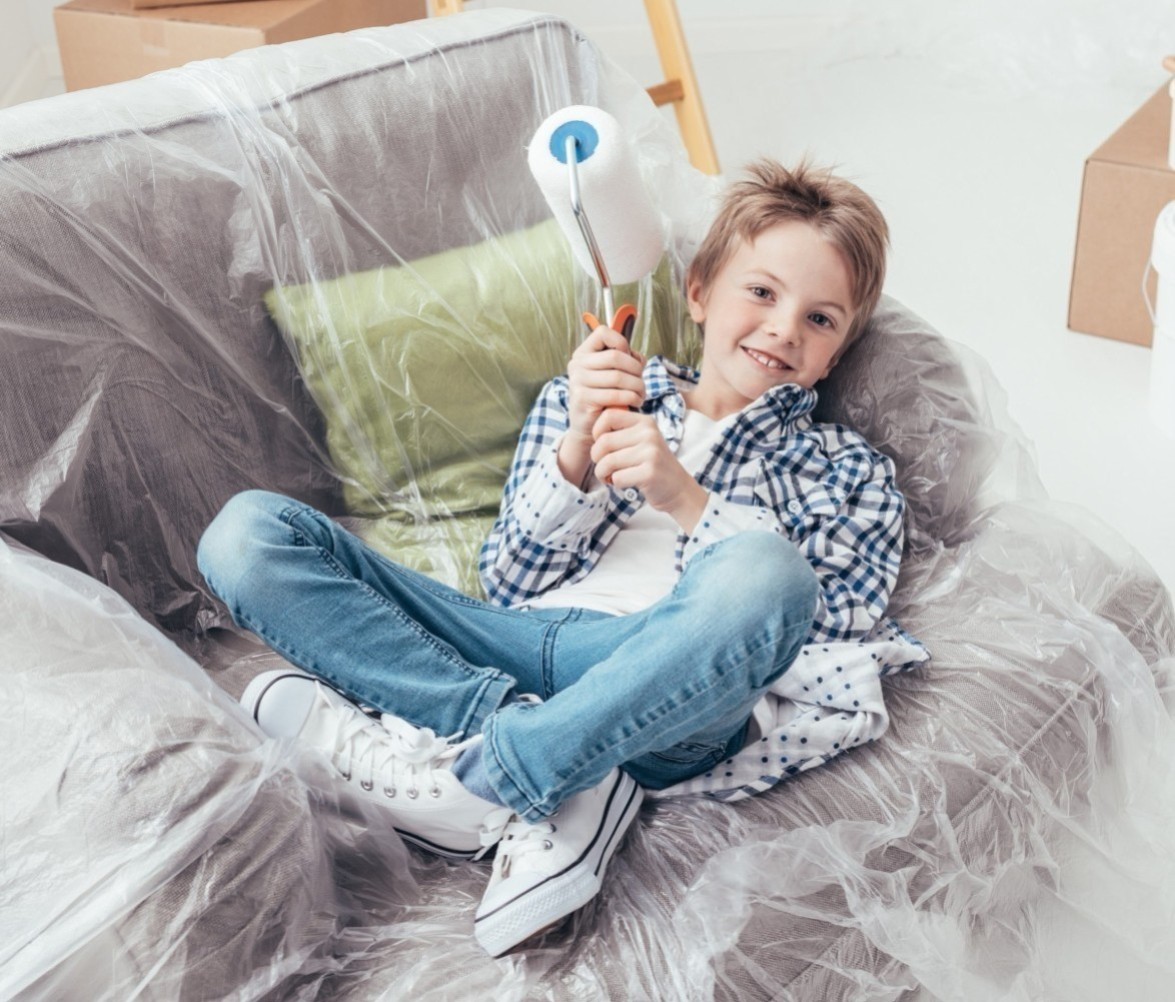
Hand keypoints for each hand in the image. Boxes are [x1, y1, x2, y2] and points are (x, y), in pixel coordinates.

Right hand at [565, 325, 646, 445]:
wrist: (589, 425)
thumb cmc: (605, 396)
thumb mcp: (614, 374)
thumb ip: (626, 360)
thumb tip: (638, 358)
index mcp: (583, 353)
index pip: (603, 332)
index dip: (622, 342)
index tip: (629, 357)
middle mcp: (577, 364)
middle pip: (615, 356)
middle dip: (635, 370)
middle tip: (641, 382)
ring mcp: (577, 381)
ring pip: (618, 377)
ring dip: (637, 386)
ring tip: (641, 394)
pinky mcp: (583, 398)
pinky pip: (615, 394)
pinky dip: (631, 398)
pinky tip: (636, 402)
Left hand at [590, 409, 707, 530]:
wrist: (677, 488)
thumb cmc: (651, 464)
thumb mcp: (641, 440)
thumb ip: (622, 430)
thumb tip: (595, 429)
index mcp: (645, 422)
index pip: (608, 416)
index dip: (597, 432)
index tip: (602, 446)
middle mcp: (649, 434)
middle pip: (604, 441)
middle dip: (597, 458)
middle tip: (603, 467)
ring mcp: (651, 453)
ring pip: (607, 461)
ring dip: (602, 473)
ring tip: (610, 476)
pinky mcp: (650, 473)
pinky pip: (617, 477)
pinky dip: (614, 483)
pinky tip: (622, 483)